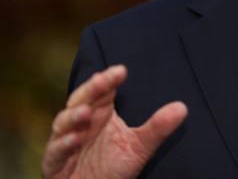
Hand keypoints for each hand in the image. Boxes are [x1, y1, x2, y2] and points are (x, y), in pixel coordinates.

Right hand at [42, 65, 187, 178]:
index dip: (109, 79)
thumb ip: (158, 128)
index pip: (103, 90)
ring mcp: (65, 141)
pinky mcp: (54, 163)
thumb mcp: (139, 147)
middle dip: (91, 90)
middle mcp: (81, 122)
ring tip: (86, 112)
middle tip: (102, 81)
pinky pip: (55, 151)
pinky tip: (75, 139)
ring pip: (63, 122)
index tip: (121, 71)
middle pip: (82, 99)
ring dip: (74, 116)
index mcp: (100, 113)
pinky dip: (64, 144)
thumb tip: (183, 108)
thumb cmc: (113, 167)